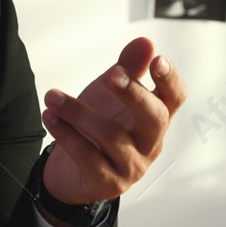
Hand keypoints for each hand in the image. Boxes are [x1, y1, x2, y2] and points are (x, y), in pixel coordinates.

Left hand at [40, 37, 185, 205]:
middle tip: (111, 75)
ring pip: (112, 136)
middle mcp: (150, 143)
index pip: (175, 98)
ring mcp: (133, 166)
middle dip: (133, 94)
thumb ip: (128, 69)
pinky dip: (67, 135)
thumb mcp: (110, 95)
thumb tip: (146, 42)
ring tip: (52, 97)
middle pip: (154, 118)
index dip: (170, 80)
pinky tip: (50, 117)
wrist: (72, 174)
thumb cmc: (96, 129)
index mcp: (155, 118)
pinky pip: (88, 157)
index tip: (157, 59)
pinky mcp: (109, 184)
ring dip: (78, 112)